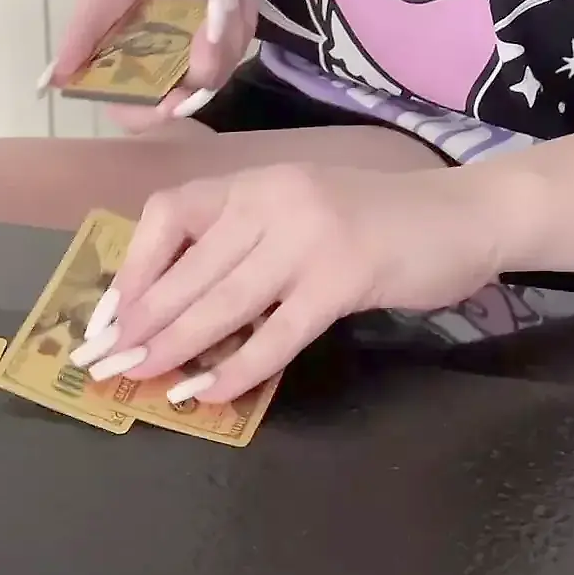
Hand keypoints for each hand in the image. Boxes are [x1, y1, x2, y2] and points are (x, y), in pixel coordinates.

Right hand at [39, 0, 257, 132]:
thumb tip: (56, 77)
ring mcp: (202, 67)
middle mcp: (167, 82)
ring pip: (222, 69)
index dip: (155, 115)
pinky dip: (241, 15)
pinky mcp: (230, 49)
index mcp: (130, 80)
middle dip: (207, 60)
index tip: (174, 98)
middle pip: (190, 97)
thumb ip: (82, 34)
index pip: (138, 116)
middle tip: (212, 17)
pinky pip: (241, 43)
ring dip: (225, 29)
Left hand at [69, 164, 520, 402]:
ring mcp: (308, 237)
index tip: (108, 318)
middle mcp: (272, 200)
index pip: (168, 217)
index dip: (131, 271)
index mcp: (253, 182)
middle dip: (141, 324)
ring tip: (144, 380)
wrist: (467, 215)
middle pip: (188, 270)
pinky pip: (276, 334)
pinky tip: (210, 393)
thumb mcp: (298, 212)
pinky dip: (238, 367)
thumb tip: (175, 301)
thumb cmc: (379, 221)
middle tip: (106, 365)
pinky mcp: (344, 278)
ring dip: (177, 348)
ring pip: (223, 302)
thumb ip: (243, 242)